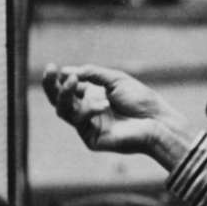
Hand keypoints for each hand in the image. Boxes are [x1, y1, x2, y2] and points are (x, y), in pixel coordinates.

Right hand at [42, 63, 191, 166]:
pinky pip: (80, 122)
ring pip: (63, 111)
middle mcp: (87, 110)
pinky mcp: (91, 138)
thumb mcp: (116, 80)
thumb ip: (92, 74)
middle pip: (59, 99)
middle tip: (49, 71)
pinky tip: (104, 105)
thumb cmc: (141, 100)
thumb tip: (67, 70)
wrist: (157, 121)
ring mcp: (88, 125)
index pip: (68, 87)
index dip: (58, 78)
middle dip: (51, 85)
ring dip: (65, 94)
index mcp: (92, 95)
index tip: (54, 67)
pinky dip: (89, 110)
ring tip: (73, 81)